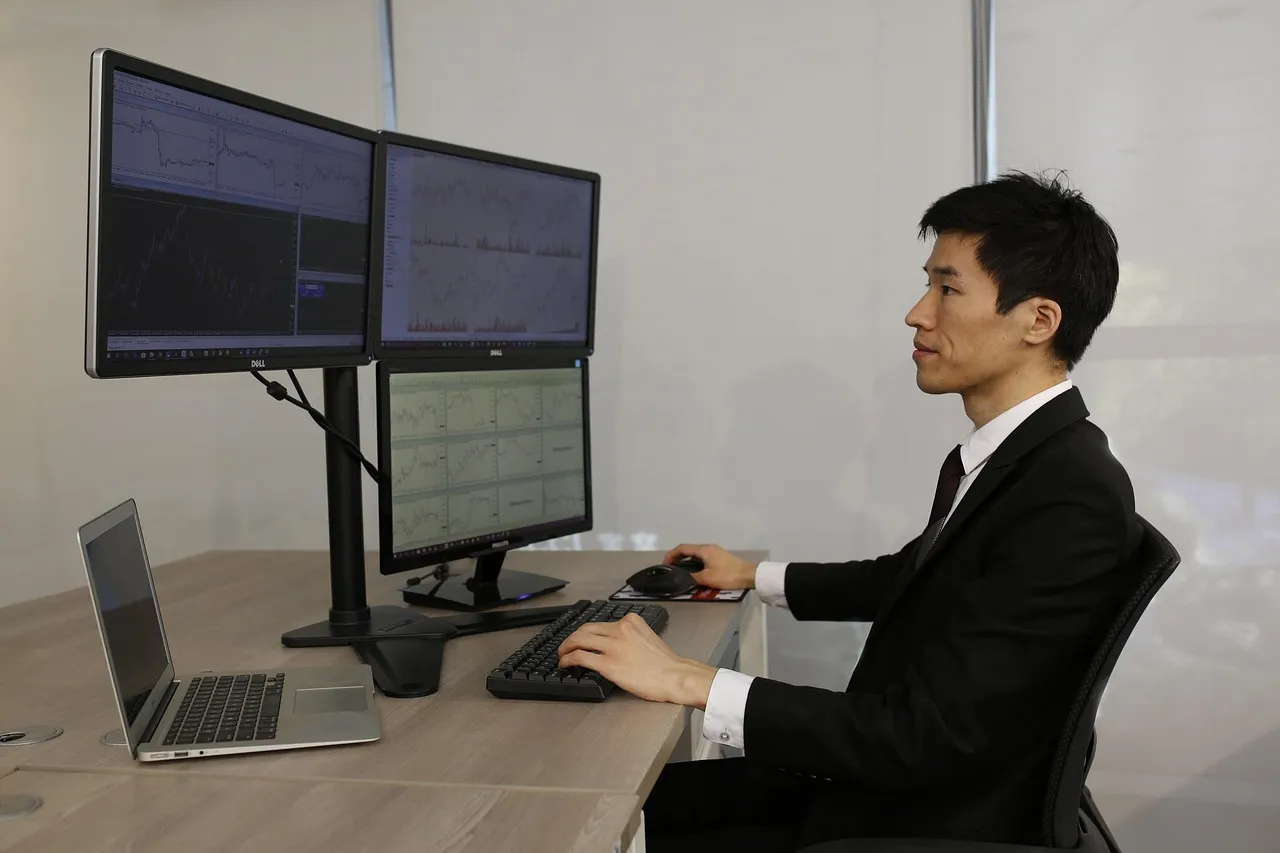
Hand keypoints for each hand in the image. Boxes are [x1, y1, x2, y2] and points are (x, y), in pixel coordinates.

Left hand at [557, 614, 716, 707]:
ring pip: (579, 640)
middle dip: (572, 638)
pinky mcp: (608, 664)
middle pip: (585, 629)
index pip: (600, 623)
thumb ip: (632, 636)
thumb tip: (618, 646)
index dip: (586, 632)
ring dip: (566, 648)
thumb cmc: (667, 664)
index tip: (582, 638)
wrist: (675, 676)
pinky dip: (568, 659)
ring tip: (562, 655)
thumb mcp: (649, 638)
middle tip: (566, 646)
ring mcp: (613, 646)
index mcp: (630, 621)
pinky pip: (580, 657)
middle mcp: (620, 629)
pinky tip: (565, 664)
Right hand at [662, 543, 755, 589]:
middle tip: (670, 567)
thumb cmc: (728, 575)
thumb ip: (693, 577)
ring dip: (685, 559)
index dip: (671, 555)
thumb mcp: (707, 578)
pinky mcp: (719, 557)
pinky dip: (694, 562)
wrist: (748, 575)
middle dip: (677, 557)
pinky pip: (702, 557)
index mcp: (704, 550)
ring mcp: (715, 551)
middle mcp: (708, 547)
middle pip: (688, 549)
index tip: (665, 563)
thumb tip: (682, 578)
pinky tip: (694, 571)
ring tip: (679, 569)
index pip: (682, 548)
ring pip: (695, 553)